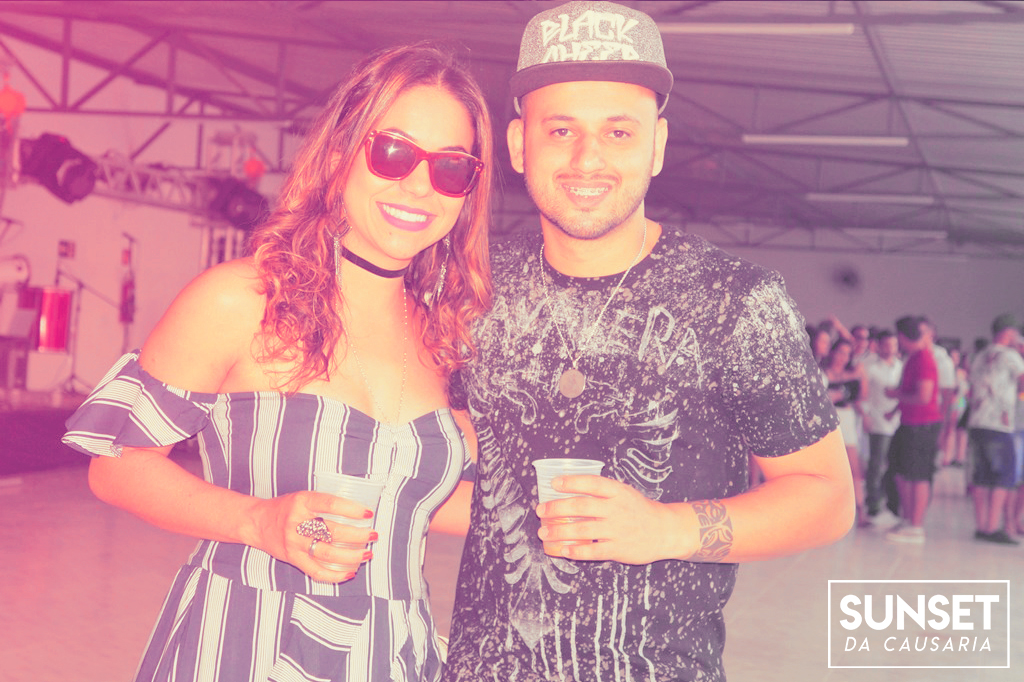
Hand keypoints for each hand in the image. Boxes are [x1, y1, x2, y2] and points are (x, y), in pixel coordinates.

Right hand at [249, 491, 377, 582]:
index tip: (368, 513)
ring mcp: (294, 542)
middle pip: (332, 531)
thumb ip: (324, 505)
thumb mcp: (303, 498)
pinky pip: (316, 571)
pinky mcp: (292, 559)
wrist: (256, 522)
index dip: (351, 509)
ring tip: (367, 554)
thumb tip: (358, 513)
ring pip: (327, 553)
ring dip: (351, 556)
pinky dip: (335, 574)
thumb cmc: (285, 508)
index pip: (330, 504)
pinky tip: (349, 572)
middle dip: (358, 535)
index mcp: (302, 501)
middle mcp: (297, 522)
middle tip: (373, 535)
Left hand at [535, 475, 689, 563]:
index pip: (592, 483)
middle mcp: (617, 509)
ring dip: (560, 531)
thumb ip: (601, 491)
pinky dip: (576, 551)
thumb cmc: (638, 510)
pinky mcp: (619, 549)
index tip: (554, 483)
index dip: (571, 482)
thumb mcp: (624, 493)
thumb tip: (568, 487)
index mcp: (618, 492)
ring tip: (543, 532)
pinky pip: (593, 551)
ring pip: (583, 530)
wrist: (665, 531)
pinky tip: (562, 550)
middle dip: (557, 508)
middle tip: (541, 511)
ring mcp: (618, 530)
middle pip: (582, 506)